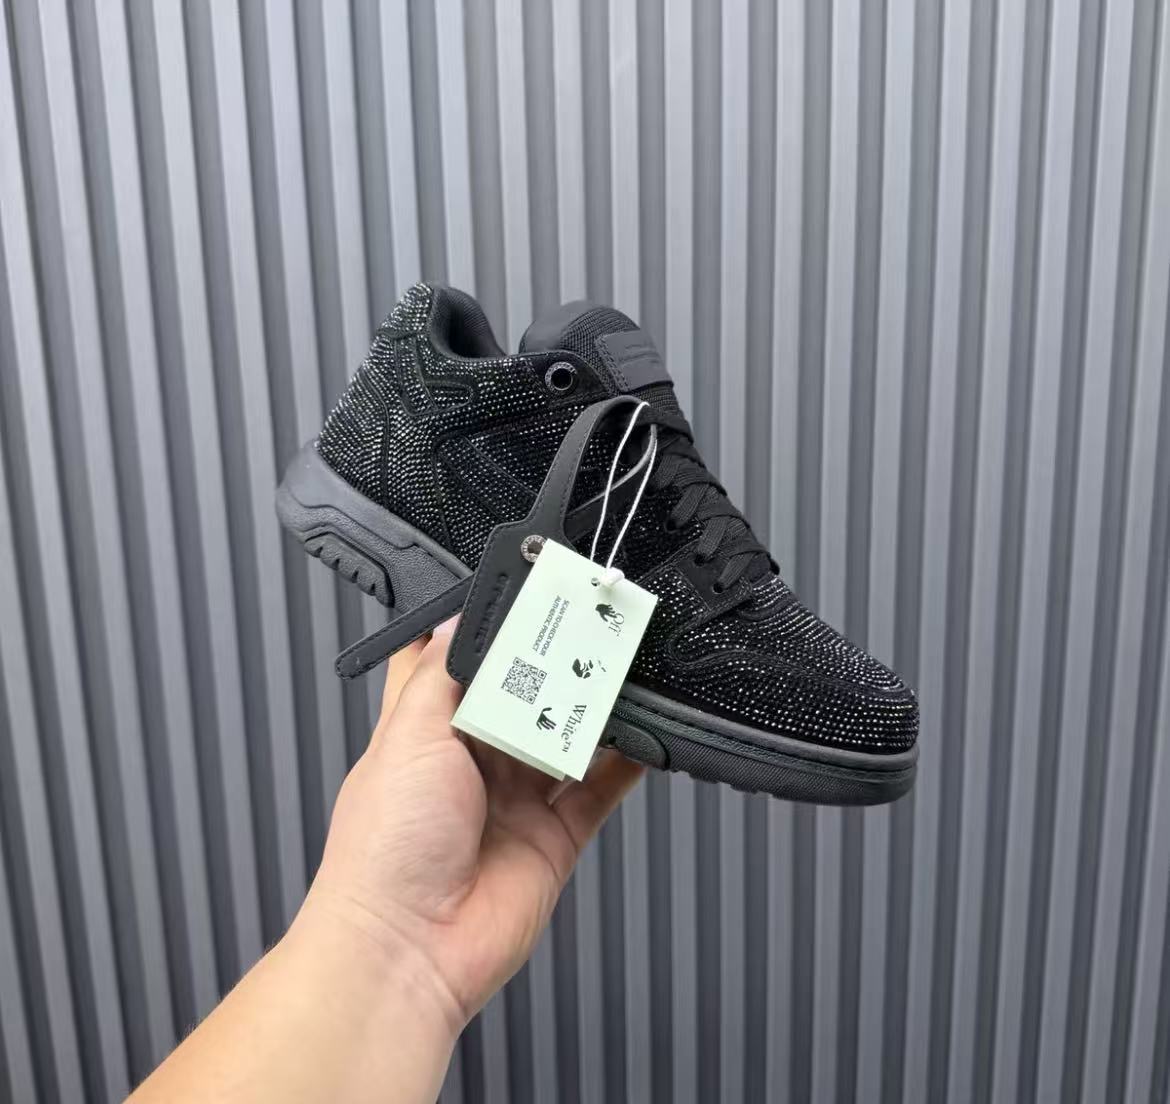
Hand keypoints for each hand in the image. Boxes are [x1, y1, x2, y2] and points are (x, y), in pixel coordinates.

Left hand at [300, 618, 644, 1034]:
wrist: (409, 948)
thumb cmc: (383, 850)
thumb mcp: (405, 735)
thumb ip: (438, 674)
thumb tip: (452, 620)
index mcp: (425, 733)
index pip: (456, 668)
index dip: (484, 635)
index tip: (519, 602)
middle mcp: (471, 764)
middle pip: (522, 697)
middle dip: (550, 665)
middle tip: (584, 626)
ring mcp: (515, 800)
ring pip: (564, 737)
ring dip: (590, 707)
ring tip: (618, 666)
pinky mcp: (553, 836)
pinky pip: (599, 789)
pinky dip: (625, 762)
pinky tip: (643, 732)